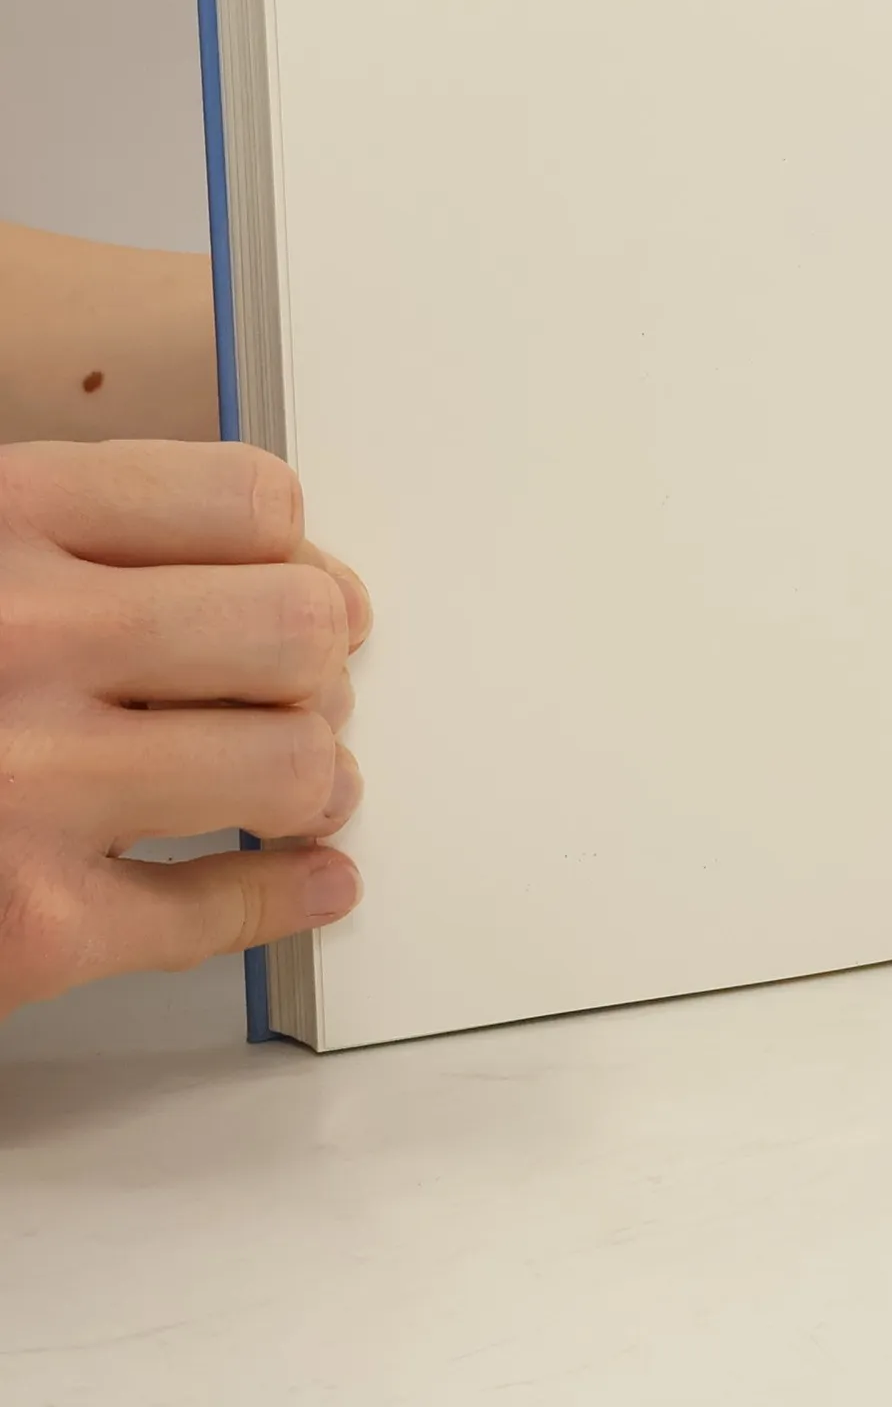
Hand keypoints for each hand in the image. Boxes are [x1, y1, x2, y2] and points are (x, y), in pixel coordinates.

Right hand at [0, 440, 370, 1020]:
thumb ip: (69, 539)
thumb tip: (279, 570)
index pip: (248, 503)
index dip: (301, 552)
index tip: (308, 585)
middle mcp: (16, 640)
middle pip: (295, 629)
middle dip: (319, 663)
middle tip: (308, 686)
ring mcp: (22, 789)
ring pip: (288, 766)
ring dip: (316, 777)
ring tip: (304, 783)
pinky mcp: (20, 932)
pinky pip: (215, 913)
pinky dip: (286, 899)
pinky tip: (311, 880)